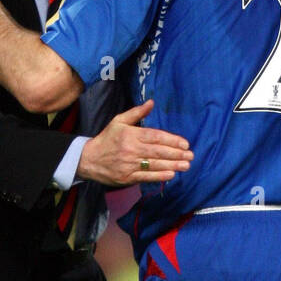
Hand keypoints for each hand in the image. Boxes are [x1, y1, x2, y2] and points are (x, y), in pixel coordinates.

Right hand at [77, 101, 192, 186]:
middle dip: (176, 154)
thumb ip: (136, 113)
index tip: (185, 143)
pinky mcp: (127, 177)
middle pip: (157, 151)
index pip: (155, 137)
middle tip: (190, 155)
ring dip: (172, 165)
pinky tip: (171, 174)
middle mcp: (131, 149)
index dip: (171, 140)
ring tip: (186, 165)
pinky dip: (159, 176)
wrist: (89, 159)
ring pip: (154, 165)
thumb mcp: (118, 121)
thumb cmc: (107, 139)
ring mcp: (129, 165)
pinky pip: (146, 176)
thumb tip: (151, 102)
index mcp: (130, 134)